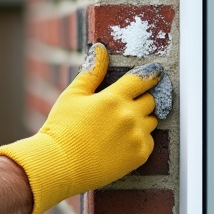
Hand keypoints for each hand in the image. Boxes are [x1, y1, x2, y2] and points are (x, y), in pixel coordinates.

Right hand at [0, 43, 160, 213]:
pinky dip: (140, 139)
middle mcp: (129, 116)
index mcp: (114, 98)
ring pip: (152, 121)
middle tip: (125, 106)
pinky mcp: (139, 155)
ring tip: (121, 126)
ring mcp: (136, 137)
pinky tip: (121, 142)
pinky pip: (149, 141)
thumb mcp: (73, 95)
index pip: (142, 79)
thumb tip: (100, 49)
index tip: (154, 74)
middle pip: (150, 100)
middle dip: (141, 99)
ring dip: (142, 119)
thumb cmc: (62, 129)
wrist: (60, 164)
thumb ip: (91, 72)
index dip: (150, 75)